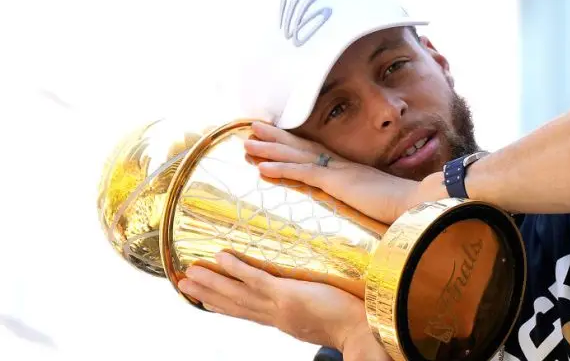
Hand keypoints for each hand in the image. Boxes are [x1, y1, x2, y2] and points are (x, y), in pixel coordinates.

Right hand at [178, 252, 390, 359]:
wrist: (364, 332)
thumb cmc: (354, 324)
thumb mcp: (326, 317)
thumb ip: (314, 308)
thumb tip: (314, 298)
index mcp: (284, 321)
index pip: (249, 312)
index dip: (226, 306)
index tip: (209, 301)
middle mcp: (276, 316)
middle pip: (234, 305)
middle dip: (208, 295)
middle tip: (184, 285)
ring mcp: (279, 305)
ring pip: (237, 293)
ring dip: (212, 284)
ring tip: (188, 274)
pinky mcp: (287, 295)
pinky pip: (256, 280)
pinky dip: (236, 270)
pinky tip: (220, 258)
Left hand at [244, 121, 446, 223]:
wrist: (421, 205)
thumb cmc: (406, 208)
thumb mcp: (381, 202)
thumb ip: (368, 200)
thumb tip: (366, 207)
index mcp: (350, 170)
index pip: (316, 153)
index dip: (294, 144)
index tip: (275, 136)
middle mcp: (342, 166)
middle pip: (302, 147)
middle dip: (275, 137)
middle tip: (251, 128)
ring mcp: (339, 172)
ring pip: (297, 156)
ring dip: (270, 149)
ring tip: (246, 143)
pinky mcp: (339, 183)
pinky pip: (304, 173)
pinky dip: (282, 169)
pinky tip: (262, 168)